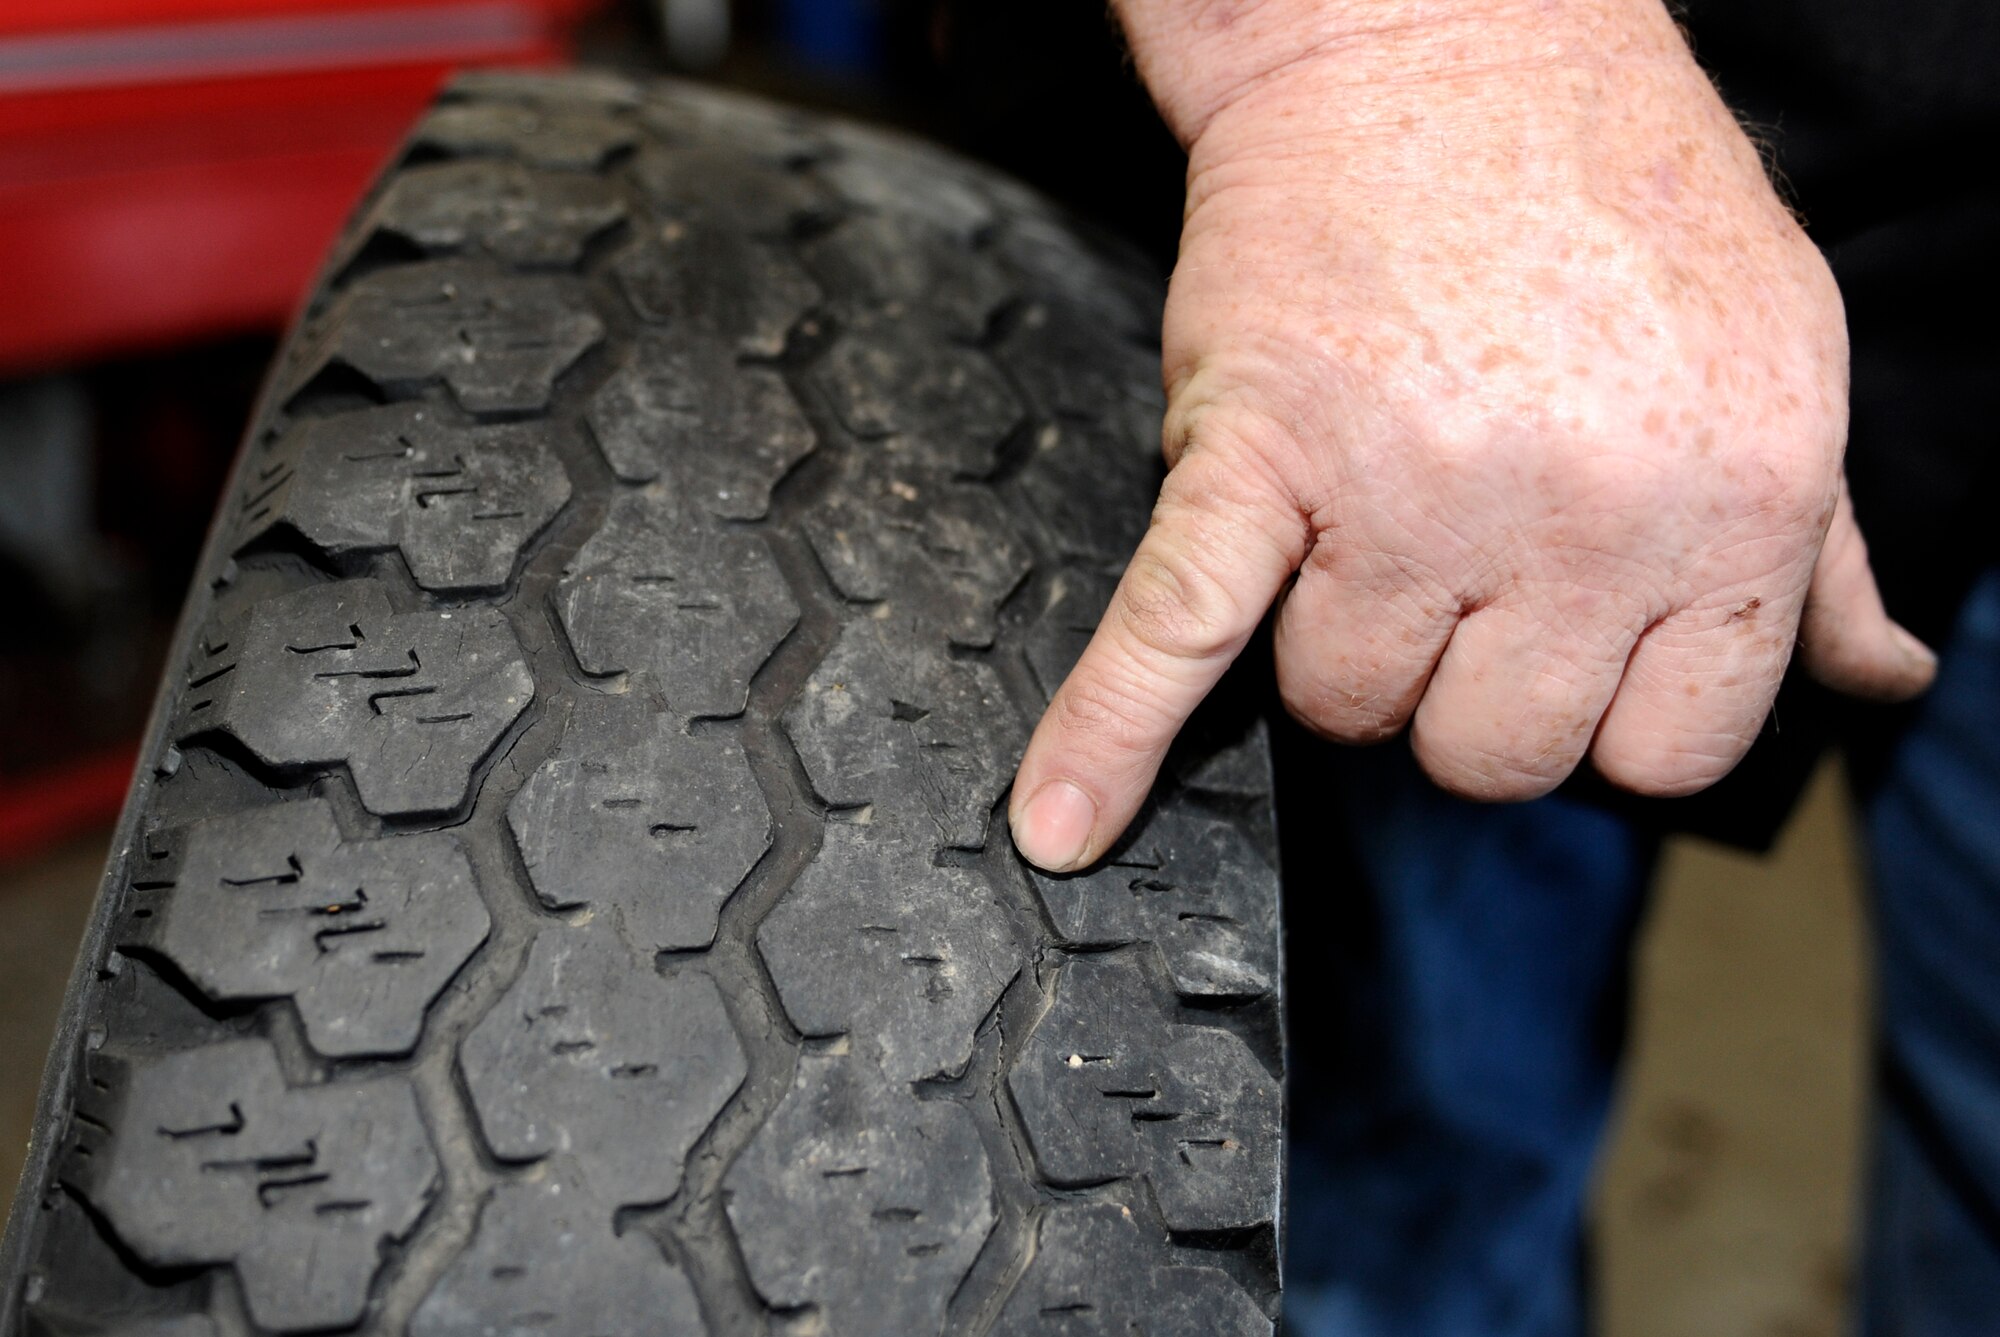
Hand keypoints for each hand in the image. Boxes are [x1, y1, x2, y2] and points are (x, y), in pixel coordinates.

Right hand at [1009, 0, 1934, 871]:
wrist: (1432, 34)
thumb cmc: (1611, 190)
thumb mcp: (1774, 363)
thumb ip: (1820, 552)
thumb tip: (1871, 683)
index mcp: (1728, 505)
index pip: (1665, 750)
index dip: (1606, 710)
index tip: (1572, 651)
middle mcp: (1580, 519)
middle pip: (1493, 754)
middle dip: (1465, 685)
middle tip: (1459, 569)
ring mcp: (1408, 495)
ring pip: (1345, 704)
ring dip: (1342, 644)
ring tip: (1361, 518)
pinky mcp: (1257, 456)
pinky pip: (1173, 635)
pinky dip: (1103, 735)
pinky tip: (1057, 817)